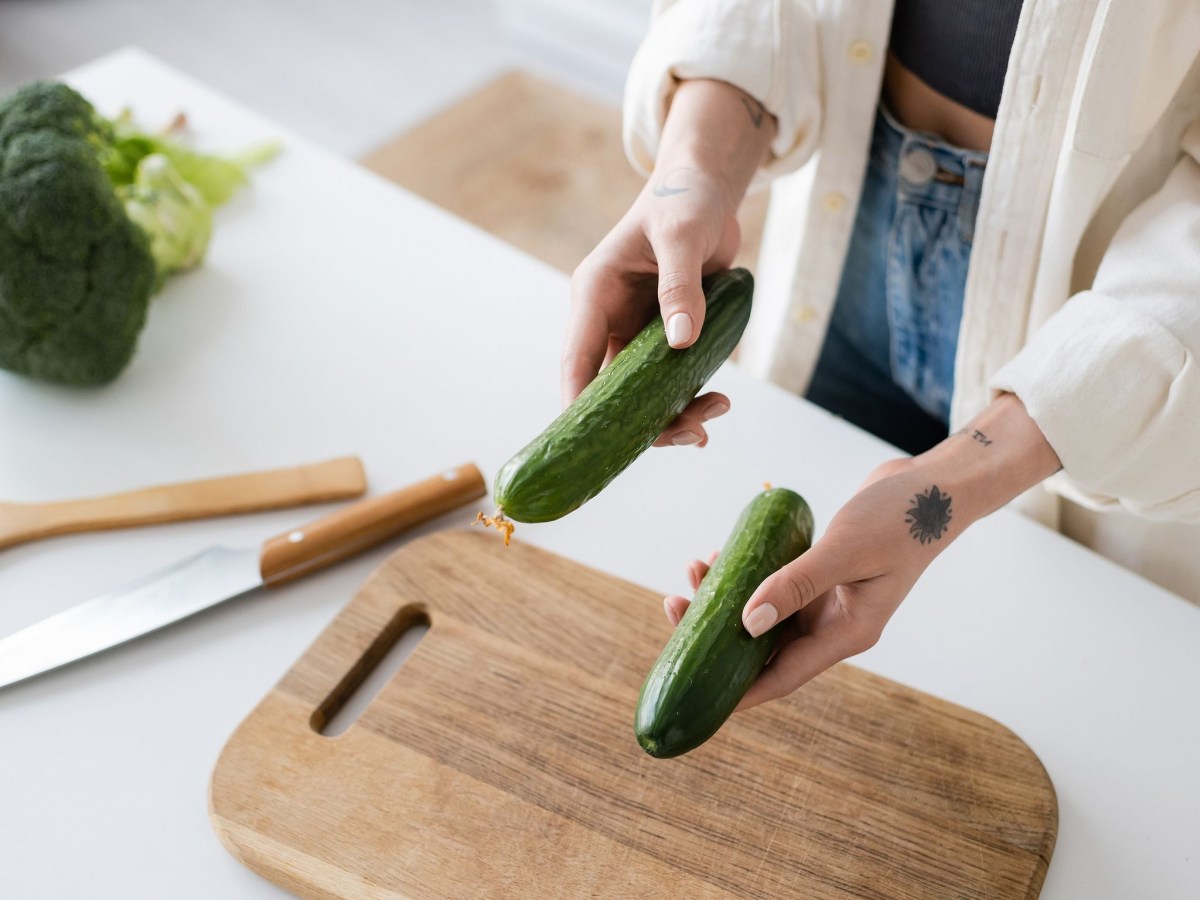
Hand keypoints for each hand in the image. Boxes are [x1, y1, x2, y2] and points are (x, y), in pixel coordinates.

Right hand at [563, 167, 739, 445]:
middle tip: (692, 434)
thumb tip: (680, 343)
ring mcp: (636, 332)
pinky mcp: (664, 338)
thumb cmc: (684, 200)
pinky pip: (670, 381)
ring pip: (641, 394)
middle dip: (644, 422)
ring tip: (716, 410)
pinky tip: (717, 402)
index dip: (579, 403)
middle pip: (610, 391)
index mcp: (594, 295)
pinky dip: (691, 398)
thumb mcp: (682, 234)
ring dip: (674, 414)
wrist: (708, 192)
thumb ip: (680, 286)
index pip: (577, 360)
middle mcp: (608, 320)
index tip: (589, 441)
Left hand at [663, 393, 1061, 708]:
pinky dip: (748, 574)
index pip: (784, 676)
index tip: (698, 697)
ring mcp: (829, 600)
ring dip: (728, 598)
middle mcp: (836, 624)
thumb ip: (796, 584)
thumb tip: (748, 622)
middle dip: (717, 633)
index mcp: (849, 633)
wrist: (934, 485)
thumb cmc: (900, 517)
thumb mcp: (845, 549)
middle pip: (766, 647)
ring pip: (765, 614)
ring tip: (694, 570)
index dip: (740, 691)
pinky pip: (775, 584)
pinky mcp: (822, 575)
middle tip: (675, 607)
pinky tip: (723, 554)